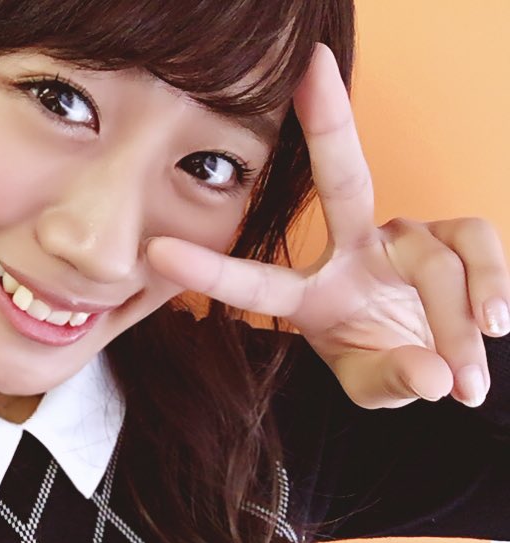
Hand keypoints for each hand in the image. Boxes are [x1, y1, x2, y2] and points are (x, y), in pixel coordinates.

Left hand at [147, 44, 508, 408]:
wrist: (442, 361)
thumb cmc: (387, 362)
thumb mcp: (376, 385)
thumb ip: (392, 381)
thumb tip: (433, 377)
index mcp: (309, 296)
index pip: (255, 283)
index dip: (209, 270)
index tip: (157, 251)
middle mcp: (351, 250)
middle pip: (341, 178)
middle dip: (328, 120)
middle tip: (311, 67)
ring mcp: (403, 237)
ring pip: (431, 260)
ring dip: (454, 324)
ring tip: (464, 385)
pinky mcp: (452, 235)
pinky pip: (475, 243)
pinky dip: (491, 285)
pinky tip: (495, 323)